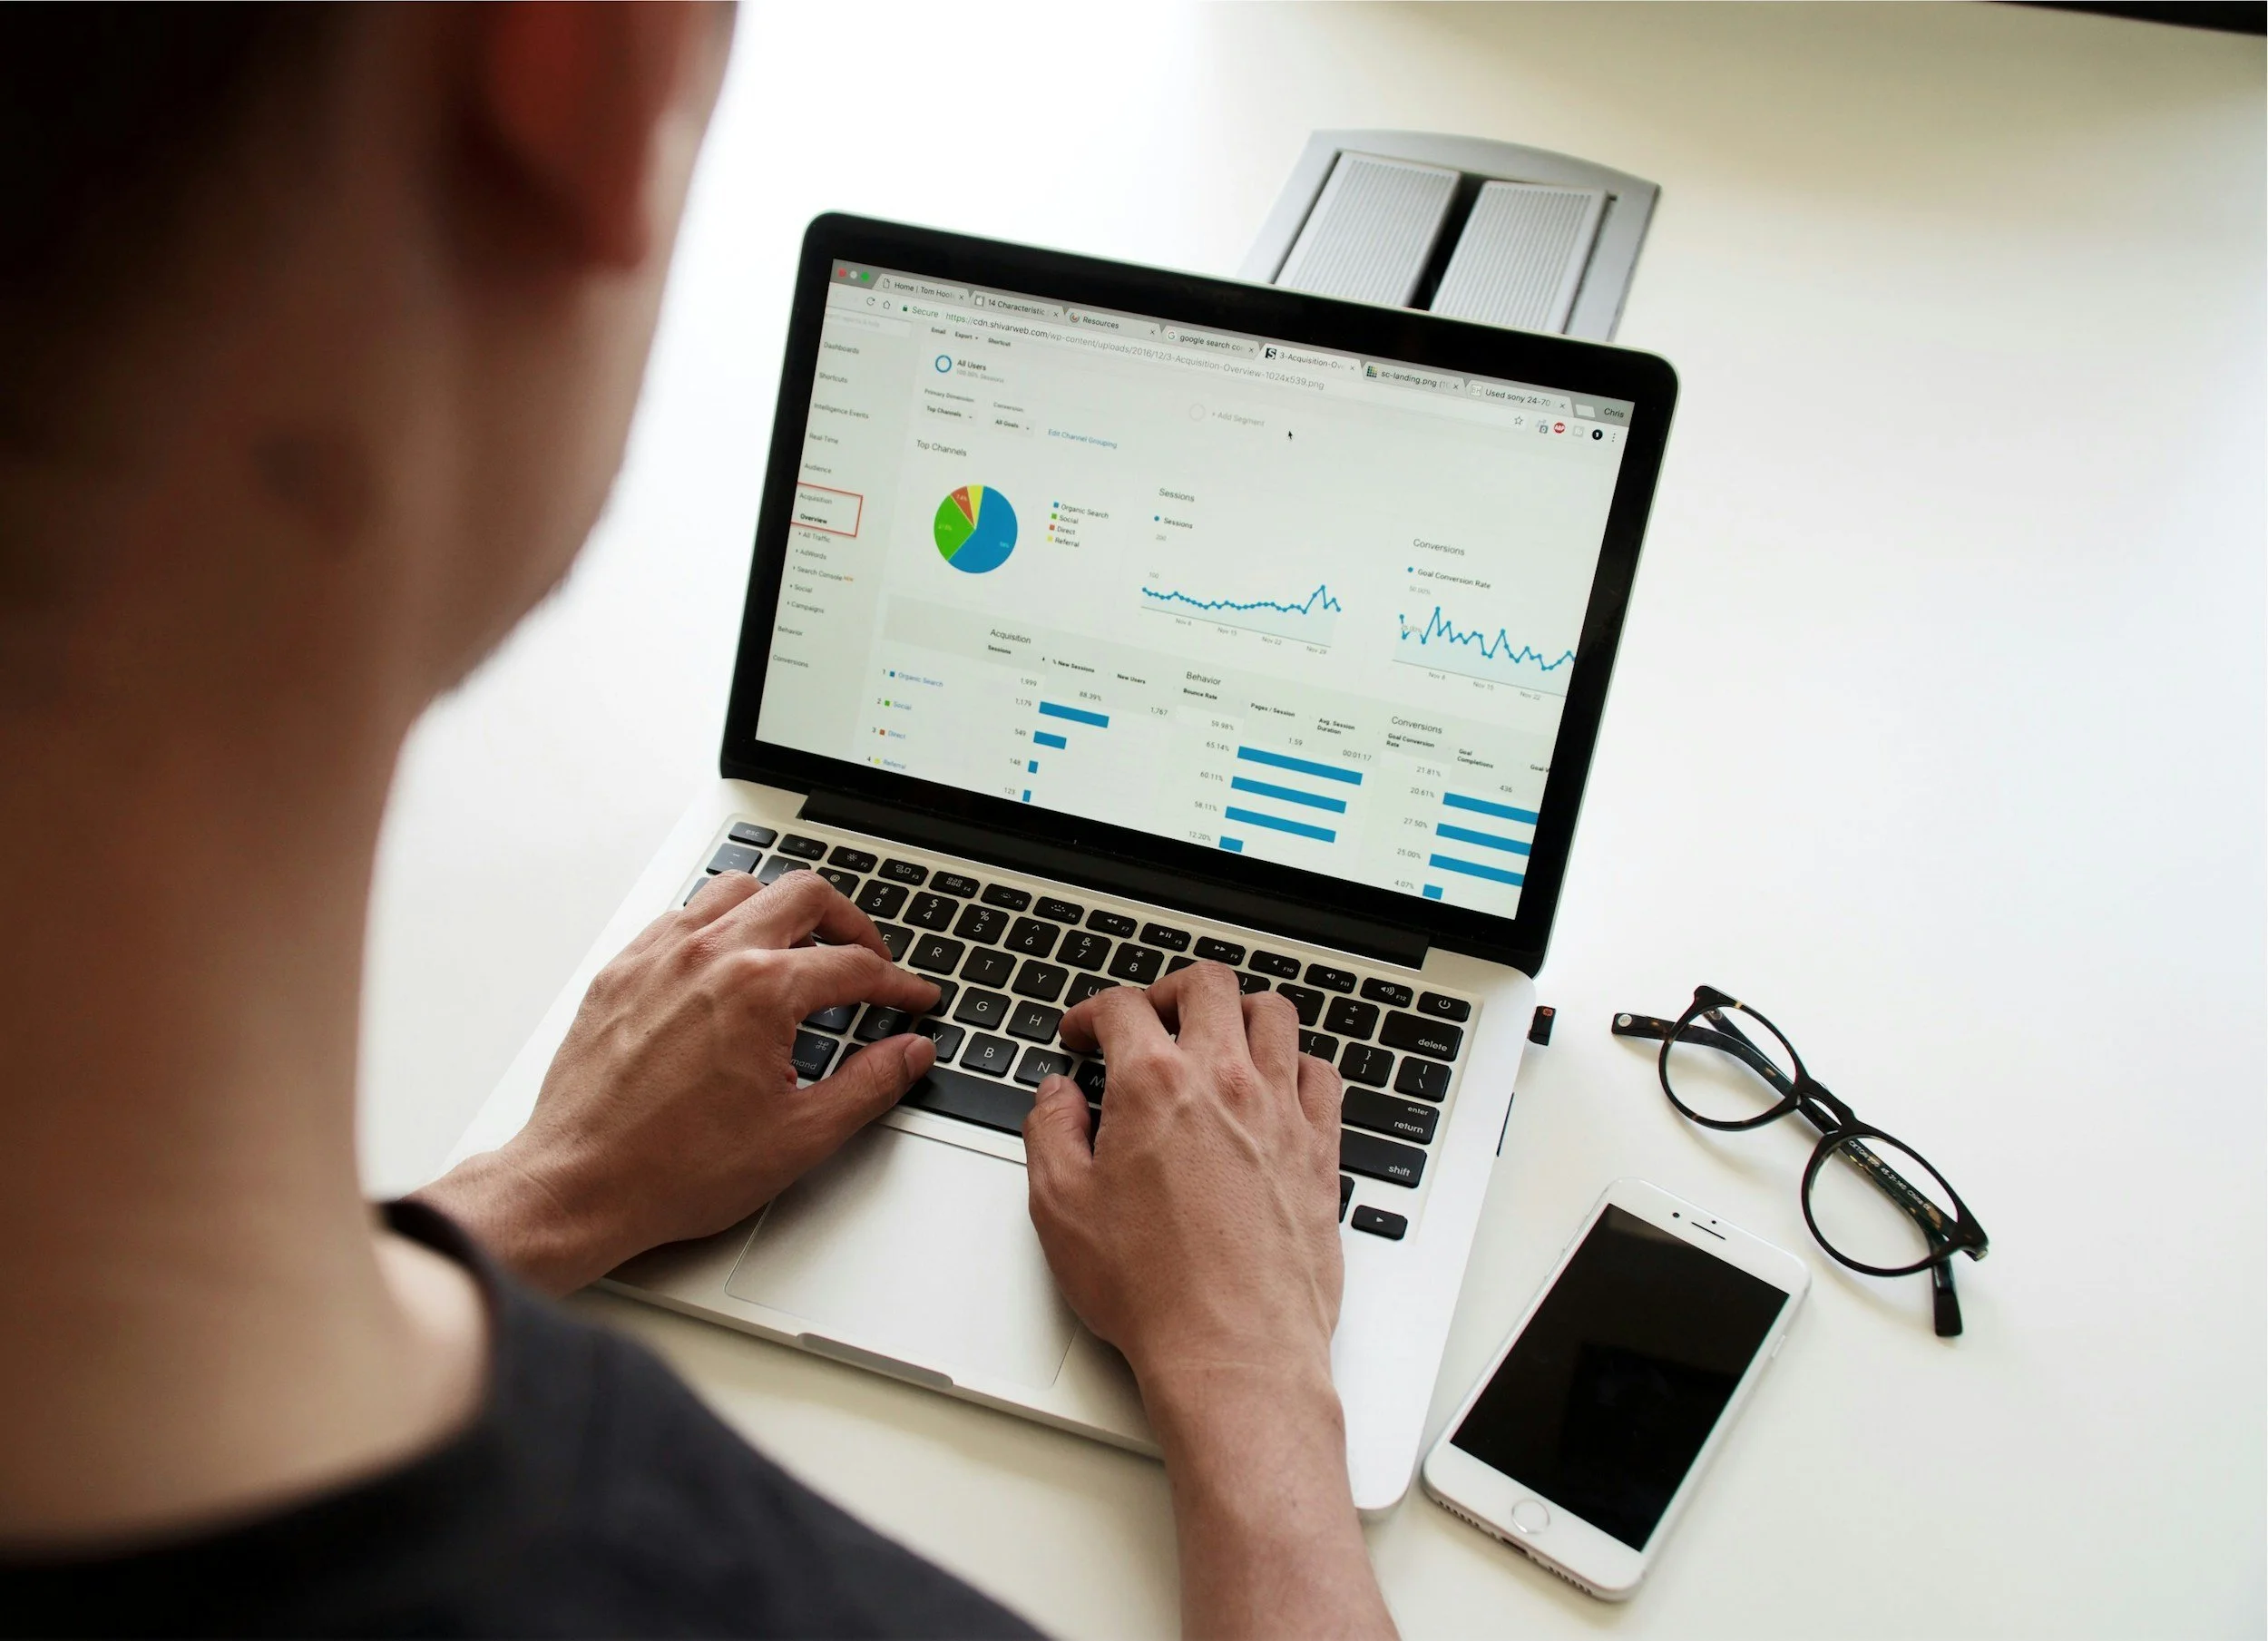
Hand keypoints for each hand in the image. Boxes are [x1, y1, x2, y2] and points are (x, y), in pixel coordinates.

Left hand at [417, 870, 939, 1293]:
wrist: (581, 1186)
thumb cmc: (674, 1170)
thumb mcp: (798, 1137)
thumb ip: (869, 1085)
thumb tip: (909, 1053)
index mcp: (761, 991)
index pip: (854, 965)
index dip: (898, 984)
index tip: (912, 999)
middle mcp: (710, 956)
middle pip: (804, 895)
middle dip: (851, 924)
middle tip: (869, 958)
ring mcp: (659, 957)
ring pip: (737, 890)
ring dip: (780, 910)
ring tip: (800, 947)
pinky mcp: (620, 971)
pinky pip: (679, 916)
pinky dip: (717, 926)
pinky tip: (726, 962)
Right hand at [1022, 962, 1344, 1388]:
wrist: (1234, 1349)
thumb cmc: (1152, 1290)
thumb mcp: (1061, 1209)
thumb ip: (1051, 1132)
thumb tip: (1057, 1096)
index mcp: (1155, 1086)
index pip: (1123, 1008)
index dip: (1091, 1012)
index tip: (1082, 1034)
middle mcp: (1225, 1082)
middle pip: (1208, 986)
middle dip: (1169, 990)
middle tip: (1150, 1017)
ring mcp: (1281, 1112)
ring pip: (1274, 1014)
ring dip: (1239, 1012)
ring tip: (1216, 1036)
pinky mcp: (1320, 1149)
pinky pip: (1321, 1074)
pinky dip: (1296, 1063)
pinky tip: (1276, 1084)